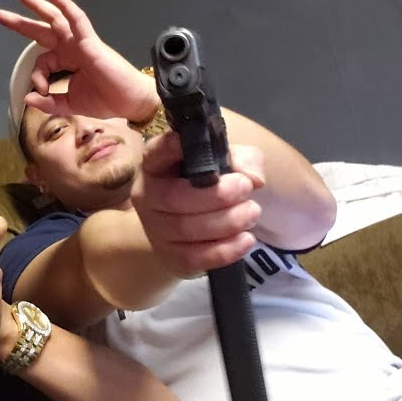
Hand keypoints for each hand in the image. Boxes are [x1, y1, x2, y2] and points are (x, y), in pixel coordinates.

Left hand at [0, 0, 158, 121]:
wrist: (130, 102)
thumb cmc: (106, 100)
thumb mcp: (70, 105)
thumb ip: (49, 102)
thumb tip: (28, 97)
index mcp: (67, 61)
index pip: (42, 61)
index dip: (36, 76)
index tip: (41, 92)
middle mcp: (72, 48)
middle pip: (43, 30)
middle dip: (21, 22)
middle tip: (0, 14)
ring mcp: (81, 43)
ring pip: (56, 18)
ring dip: (38, 5)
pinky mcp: (91, 42)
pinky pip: (77, 19)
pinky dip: (64, 5)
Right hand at [131, 133, 267, 276]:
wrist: (193, 231)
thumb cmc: (207, 186)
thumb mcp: (227, 163)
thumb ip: (243, 160)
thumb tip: (253, 178)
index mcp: (156, 164)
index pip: (156, 152)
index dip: (170, 147)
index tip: (188, 143)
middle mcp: (147, 195)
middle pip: (174, 197)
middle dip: (216, 194)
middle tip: (246, 188)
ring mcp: (155, 229)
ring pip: (186, 228)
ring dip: (226, 221)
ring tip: (252, 212)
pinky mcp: (171, 256)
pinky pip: (195, 257)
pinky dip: (225, 250)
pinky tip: (247, 239)